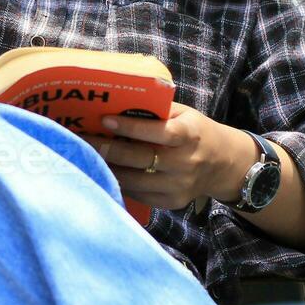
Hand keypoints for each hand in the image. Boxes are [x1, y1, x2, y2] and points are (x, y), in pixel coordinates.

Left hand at [76, 102, 250, 210]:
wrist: (223, 164)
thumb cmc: (194, 131)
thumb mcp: (183, 114)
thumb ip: (156, 111)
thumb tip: (115, 103)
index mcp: (190, 135)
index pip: (159, 132)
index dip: (131, 127)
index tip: (104, 120)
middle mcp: (185, 163)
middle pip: (140, 158)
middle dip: (107, 148)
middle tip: (81, 139)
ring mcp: (179, 186)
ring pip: (134, 180)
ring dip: (107, 167)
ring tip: (85, 155)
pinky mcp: (171, 202)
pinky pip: (138, 194)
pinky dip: (118, 182)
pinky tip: (102, 171)